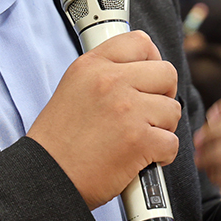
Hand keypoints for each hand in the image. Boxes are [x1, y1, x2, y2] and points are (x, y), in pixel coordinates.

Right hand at [29, 30, 181, 208]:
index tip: (149, 78)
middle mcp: (110, 82)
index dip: (151, 60)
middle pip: (166, 73)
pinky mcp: (139, 140)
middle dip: (164, 95)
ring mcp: (127, 110)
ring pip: (173, 109)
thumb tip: (140, 69)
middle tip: (148, 112)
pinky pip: (172, 142)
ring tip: (138, 138)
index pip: (139, 42)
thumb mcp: (73, 89)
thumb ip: (104, 74)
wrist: (47, 178)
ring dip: (162, 128)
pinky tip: (141, 158)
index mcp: (92, 66)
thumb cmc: (59, 143)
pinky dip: (162, 156)